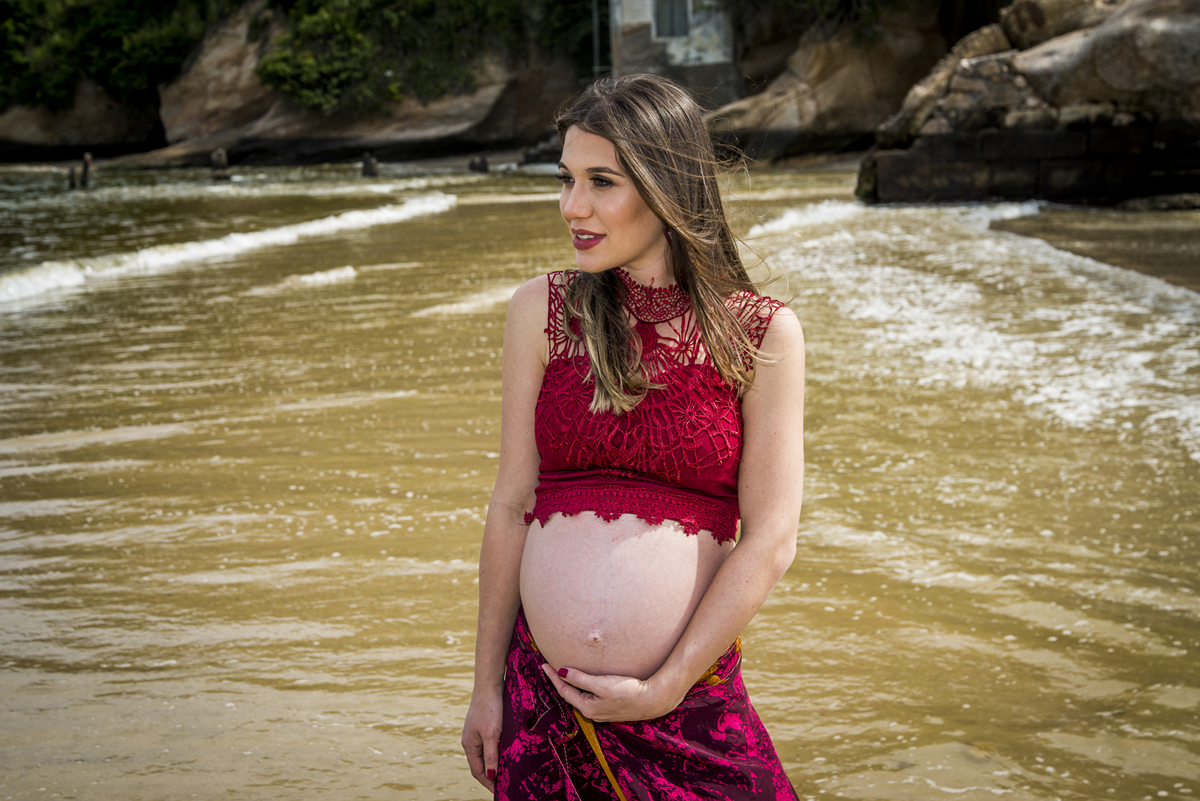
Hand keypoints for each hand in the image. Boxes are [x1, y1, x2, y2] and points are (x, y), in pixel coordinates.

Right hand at [461, 686, 502, 790]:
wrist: (488, 685)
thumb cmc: (490, 709)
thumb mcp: (492, 734)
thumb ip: (491, 756)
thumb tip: (491, 777)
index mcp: (469, 745)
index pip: (477, 771)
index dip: (488, 783)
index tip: (499, 792)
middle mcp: (470, 741)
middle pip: (480, 764)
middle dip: (491, 776)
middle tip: (505, 785)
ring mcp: (476, 733)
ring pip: (485, 754)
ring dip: (494, 764)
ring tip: (507, 772)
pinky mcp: (483, 725)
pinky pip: (488, 744)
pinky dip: (496, 752)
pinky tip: (505, 753)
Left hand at [541, 663, 682, 722]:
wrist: (652, 700)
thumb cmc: (627, 691)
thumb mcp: (601, 684)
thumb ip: (580, 679)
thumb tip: (561, 672)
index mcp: (587, 708)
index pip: (564, 691)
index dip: (553, 677)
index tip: (544, 664)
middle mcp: (592, 712)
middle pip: (570, 695)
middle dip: (560, 682)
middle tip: (549, 668)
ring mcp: (601, 711)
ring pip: (580, 696)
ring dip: (571, 685)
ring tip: (563, 674)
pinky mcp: (610, 707)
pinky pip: (590, 697)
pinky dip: (582, 688)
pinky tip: (584, 682)